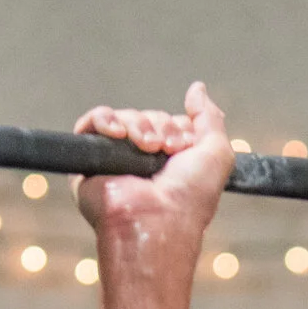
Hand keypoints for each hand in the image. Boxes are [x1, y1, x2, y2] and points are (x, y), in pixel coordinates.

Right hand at [74, 82, 234, 245]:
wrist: (157, 221)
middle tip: (164, 149)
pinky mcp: (90, 161)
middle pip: (147, 117)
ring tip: (145, 147)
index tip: (183, 146)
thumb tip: (197, 88)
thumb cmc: (190, 198)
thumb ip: (209, 118)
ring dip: (137, 125)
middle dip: (159, 126)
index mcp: (172, 162)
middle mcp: (143, 161)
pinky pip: (91, 123)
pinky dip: (104, 119)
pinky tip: (118, 133)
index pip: (170, 122)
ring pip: (122, 117)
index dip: (178, 127)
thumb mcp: (217, 154)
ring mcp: (116, 160)